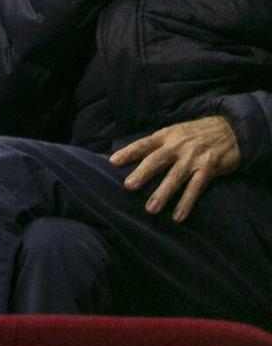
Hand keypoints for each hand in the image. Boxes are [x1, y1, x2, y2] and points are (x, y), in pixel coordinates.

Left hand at [110, 115, 241, 221]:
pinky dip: (186, 202)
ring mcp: (194, 157)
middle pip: (157, 160)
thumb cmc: (197, 133)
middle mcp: (178, 146)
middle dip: (142, 174)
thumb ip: (158, 143)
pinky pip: (196, 188)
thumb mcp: (176, 131)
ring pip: (175, 177)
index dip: (128, 152)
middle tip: (128, 187)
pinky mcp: (209, 168)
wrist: (232, 130)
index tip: (113, 162)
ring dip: (163, 194)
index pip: (144, 144)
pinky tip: (178, 216)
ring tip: (150, 209)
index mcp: (166, 135)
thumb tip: (134, 156)